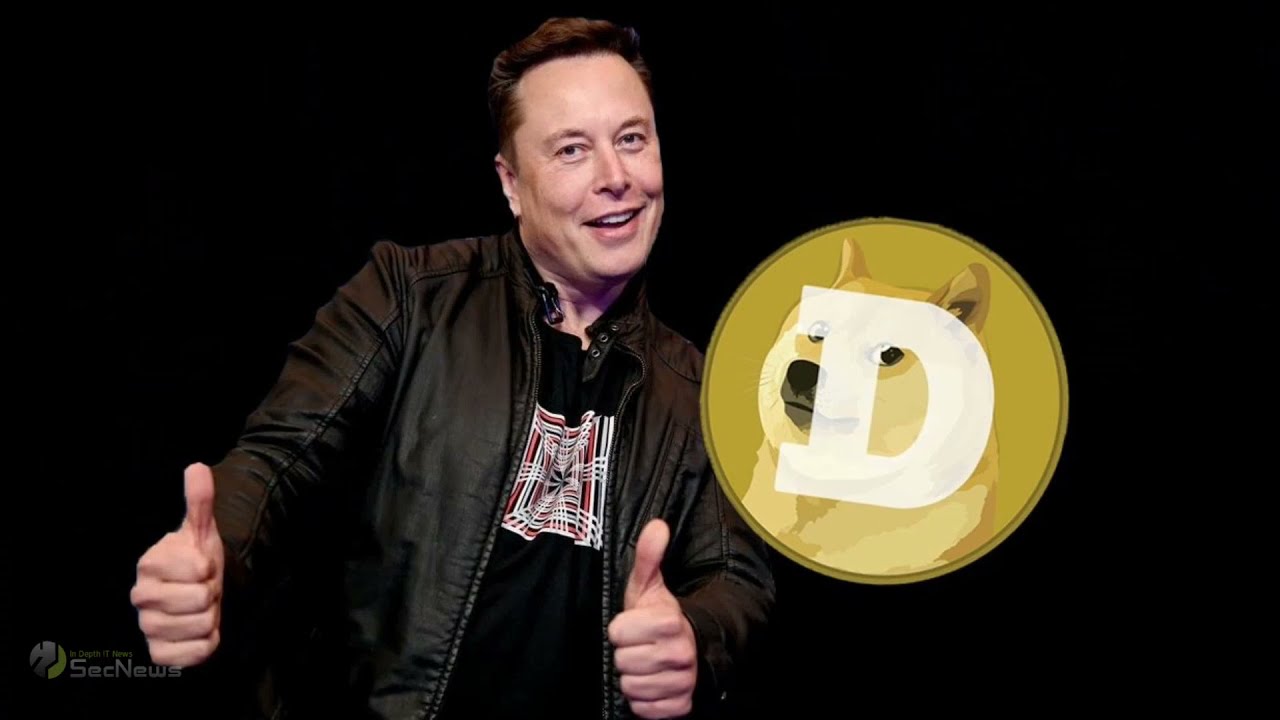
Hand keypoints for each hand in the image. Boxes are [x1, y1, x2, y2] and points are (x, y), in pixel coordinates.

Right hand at [131, 463, 224, 665]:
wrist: (194, 597)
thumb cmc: (195, 563)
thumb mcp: (200, 531)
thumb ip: (199, 501)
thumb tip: (197, 467)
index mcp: (150, 564)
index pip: (199, 569)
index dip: (210, 569)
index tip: (201, 568)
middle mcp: (141, 597)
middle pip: (203, 600)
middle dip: (213, 594)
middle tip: (202, 590)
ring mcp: (147, 627)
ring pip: (204, 626)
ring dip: (212, 618)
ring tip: (200, 610)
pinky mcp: (158, 654)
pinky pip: (196, 654)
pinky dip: (206, 645)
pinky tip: (196, 632)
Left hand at [608, 519, 697, 718]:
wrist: (689, 649)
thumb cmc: (659, 617)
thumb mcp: (650, 586)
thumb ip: (648, 556)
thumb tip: (657, 525)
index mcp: (670, 621)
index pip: (618, 633)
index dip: (621, 629)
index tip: (633, 626)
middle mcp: (680, 653)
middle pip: (622, 661)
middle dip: (626, 654)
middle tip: (639, 646)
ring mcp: (682, 681)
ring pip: (630, 687)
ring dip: (632, 677)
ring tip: (644, 664)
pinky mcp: (680, 705)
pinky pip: (643, 709)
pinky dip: (643, 700)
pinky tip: (651, 683)